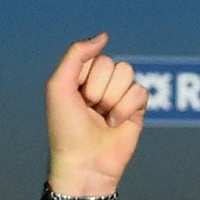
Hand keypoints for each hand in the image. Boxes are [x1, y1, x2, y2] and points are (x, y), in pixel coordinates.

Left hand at [46, 32, 146, 199]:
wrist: (84, 163)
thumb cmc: (66, 128)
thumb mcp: (59, 85)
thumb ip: (77, 53)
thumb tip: (104, 36)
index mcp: (81, 76)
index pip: (93, 56)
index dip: (83, 77)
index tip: (74, 98)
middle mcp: (101, 84)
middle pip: (111, 64)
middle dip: (98, 89)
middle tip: (89, 110)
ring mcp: (119, 96)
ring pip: (127, 74)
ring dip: (112, 99)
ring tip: (103, 118)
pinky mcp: (137, 110)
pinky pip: (140, 91)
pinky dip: (126, 109)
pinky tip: (115, 125)